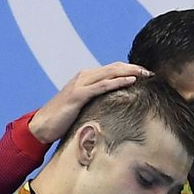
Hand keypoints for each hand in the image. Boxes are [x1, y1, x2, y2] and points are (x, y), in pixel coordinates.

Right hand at [28, 63, 153, 143]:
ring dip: (130, 71)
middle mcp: (84, 76)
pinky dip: (117, 82)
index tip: (147, 73)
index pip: (112, 69)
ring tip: (146, 73)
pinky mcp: (78, 95)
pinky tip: (131, 81)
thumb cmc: (63, 119)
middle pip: (114, 67)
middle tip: (151, 72)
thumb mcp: (84, 106)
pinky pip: (102, 86)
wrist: (42, 125)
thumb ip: (97, 101)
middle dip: (134, 68)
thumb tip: (113, 106)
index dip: (130, 69)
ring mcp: (81, 84)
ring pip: (110, 73)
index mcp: (86, 77)